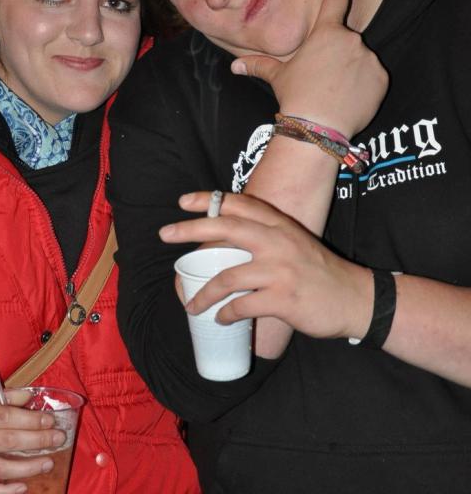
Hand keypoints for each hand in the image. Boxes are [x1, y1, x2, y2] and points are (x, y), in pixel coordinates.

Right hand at [0, 389, 64, 493]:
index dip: (31, 419)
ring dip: (28, 467)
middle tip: (58, 438)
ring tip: (49, 462)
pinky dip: (6, 491)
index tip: (50, 419)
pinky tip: (23, 486)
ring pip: (1, 469)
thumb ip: (1, 397)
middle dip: (38, 441)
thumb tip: (29, 396)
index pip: (6, 418)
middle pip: (9, 442)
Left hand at [160, 191, 372, 339]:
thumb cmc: (318, 272)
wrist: (354, 298)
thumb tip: (224, 245)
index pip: (239, 204)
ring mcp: (280, 269)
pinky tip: (222, 319)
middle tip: (165, 234)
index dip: (208, 200)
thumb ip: (266, 237)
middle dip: (190, 229)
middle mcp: (277, 241)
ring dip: (203, 294)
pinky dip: (226, 314)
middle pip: (225, 228)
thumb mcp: (294, 242)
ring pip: (227, 276)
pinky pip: (242, 306)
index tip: (183, 202)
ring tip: (190, 305)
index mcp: (279, 225)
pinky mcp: (283, 298)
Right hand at [231, 0, 387, 137]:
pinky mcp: (380, 78)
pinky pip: (372, 79)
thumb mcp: (277, 78)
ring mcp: (368, 58)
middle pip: (344, 44)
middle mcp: (351, 39)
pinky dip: (362, 88)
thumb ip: (259, 66)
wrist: (317, 127)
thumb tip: (234, 66)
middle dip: (335, 60)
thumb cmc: (295, 97)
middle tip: (320, 84)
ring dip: (348, 74)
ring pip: (358, 62)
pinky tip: (348, 102)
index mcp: (325, 33)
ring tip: (332, 96)